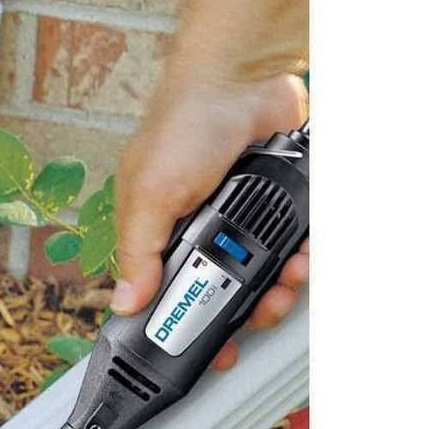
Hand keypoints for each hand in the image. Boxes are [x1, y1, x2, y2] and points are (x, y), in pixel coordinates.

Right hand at [112, 71, 308, 369]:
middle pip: (224, 292)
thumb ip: (138, 251)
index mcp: (157, 232)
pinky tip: (305, 254)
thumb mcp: (148, 194)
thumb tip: (124, 301)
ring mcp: (239, 219)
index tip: (210, 351)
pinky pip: (293, 245)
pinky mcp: (275, 206)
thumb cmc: (182, 124)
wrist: (243, 77)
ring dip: (280, 285)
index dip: (188, 325)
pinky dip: (303, 255)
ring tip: (289, 280)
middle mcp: (197, 230)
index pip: (167, 293)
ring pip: (263, 274)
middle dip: (247, 309)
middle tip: (259, 312)